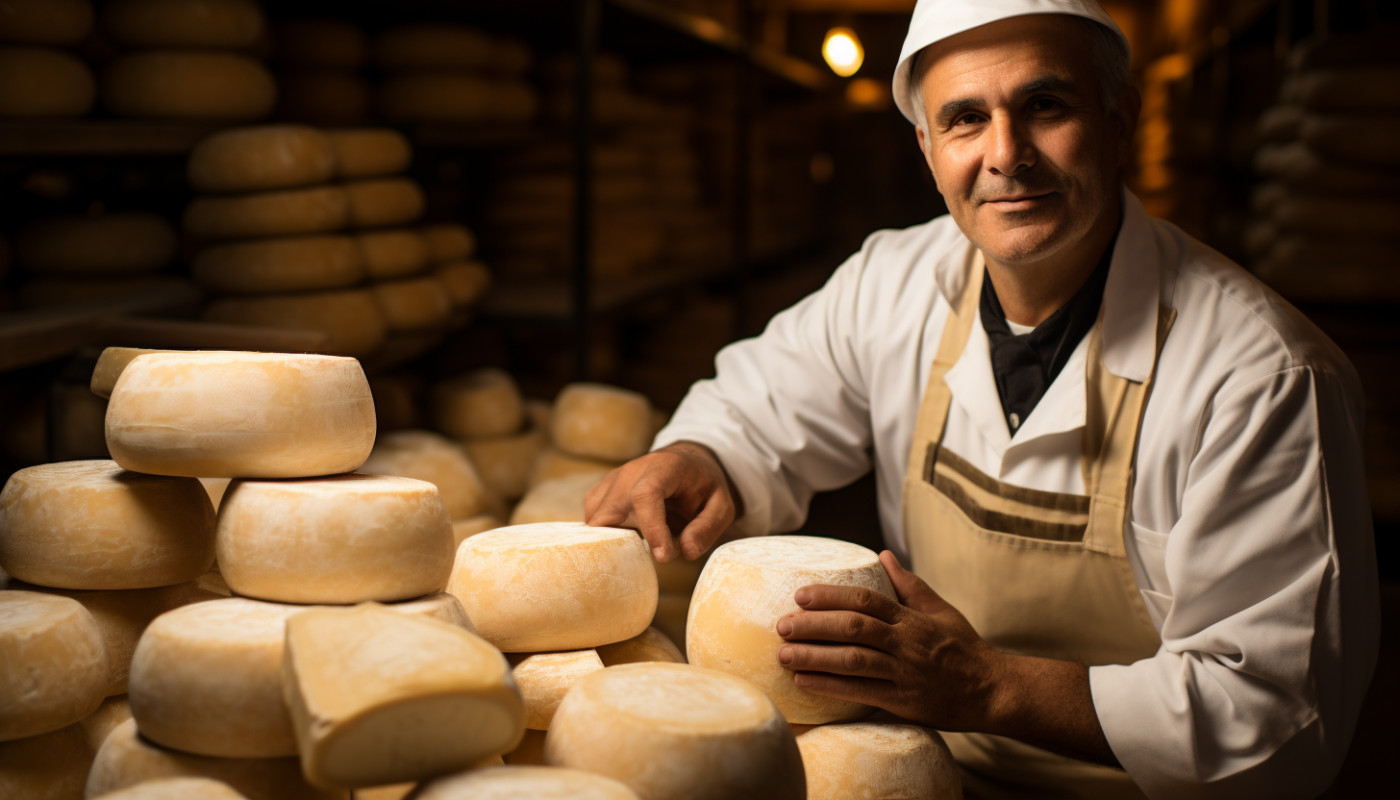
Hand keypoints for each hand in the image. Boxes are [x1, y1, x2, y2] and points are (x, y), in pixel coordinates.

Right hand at [584, 441, 738, 562]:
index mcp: (664, 468)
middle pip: (609, 510)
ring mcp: (613, 480)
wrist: (686, 463)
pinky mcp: (602, 491)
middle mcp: (632, 471)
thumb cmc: (703, 486)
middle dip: (623, 543)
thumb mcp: (721, 505)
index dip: (651, 528)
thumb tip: (686, 552)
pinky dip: (603, 535)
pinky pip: (591, 518)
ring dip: (612, 540)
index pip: (645, 494)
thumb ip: (707, 527)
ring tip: (637, 548)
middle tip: (645, 561)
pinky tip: (625, 541)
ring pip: (595, 518)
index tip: (663, 556)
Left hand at [776, 551, 1115, 764]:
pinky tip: (805, 682)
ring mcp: (905, 673)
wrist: (993, 690)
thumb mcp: (940, 610)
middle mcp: (906, 643)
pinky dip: (831, 687)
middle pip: (855, 628)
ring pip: (855, 661)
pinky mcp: (904, 701)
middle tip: (782, 624)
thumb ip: (909, 584)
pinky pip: (862, 692)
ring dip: (815, 657)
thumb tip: (883, 554)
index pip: (866, 600)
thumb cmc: (963, 647)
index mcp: (912, 619)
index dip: (831, 595)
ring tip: (783, 654)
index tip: (800, 595)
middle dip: (815, 625)